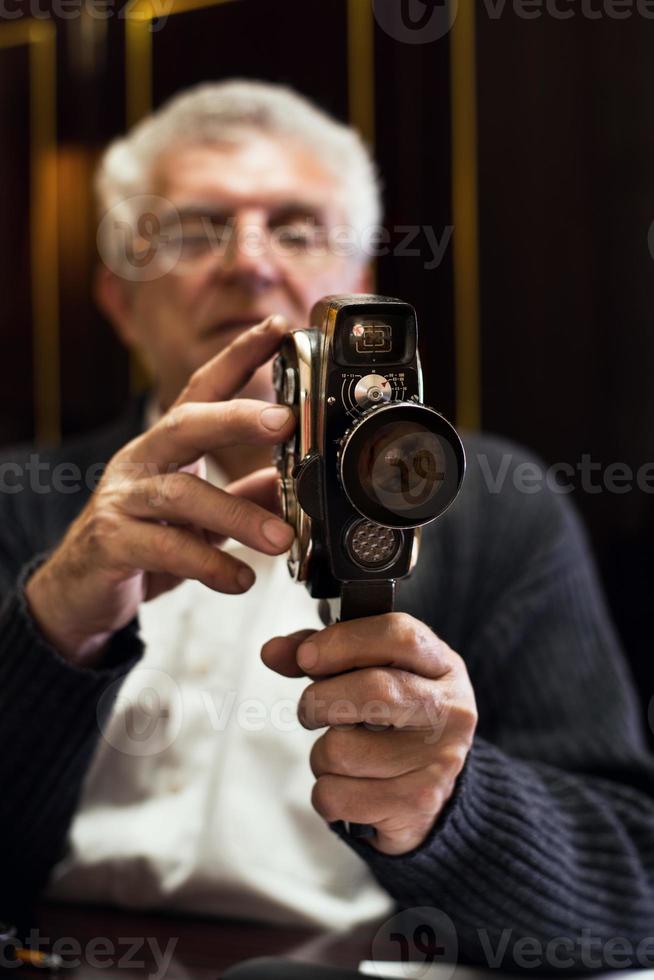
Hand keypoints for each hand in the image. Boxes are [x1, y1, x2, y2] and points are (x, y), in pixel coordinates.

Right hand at [26, 315, 294, 665]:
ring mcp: (122, 499)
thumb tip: (293, 480)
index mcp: (167, 447)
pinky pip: (165, 549)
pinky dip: (209, 565)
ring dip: (237, 515)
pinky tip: (240, 579)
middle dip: (238, 417)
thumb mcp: (201, 518)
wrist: (77, 590)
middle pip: (186, 424)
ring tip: (282, 538)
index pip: (202, 389)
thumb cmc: (143, 542)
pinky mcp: (111, 542)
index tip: (278, 329)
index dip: (238, 356)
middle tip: (287, 420)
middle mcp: (142, 462)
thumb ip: (244, 497)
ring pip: (180, 493)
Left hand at [261, 613, 476, 855]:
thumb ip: (323, 655)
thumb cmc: (393, 719)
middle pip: (373, 690)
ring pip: (342, 750)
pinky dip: (326, 791)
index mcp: (442, 665)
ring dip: (322, 754)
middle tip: (312, 709)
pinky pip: (335, 795)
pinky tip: (350, 786)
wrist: (431, 790)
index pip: (399, 635)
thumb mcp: (370, 673)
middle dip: (320, 700)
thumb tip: (272, 652)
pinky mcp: (416, 803)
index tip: (306, 656)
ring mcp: (438, 759)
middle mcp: (450, 709)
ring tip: (345, 754)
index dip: (344, 641)